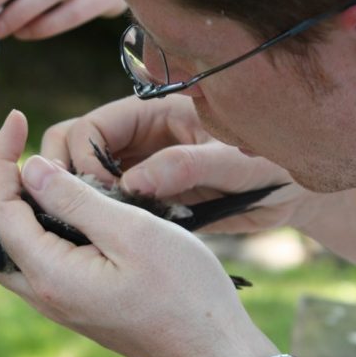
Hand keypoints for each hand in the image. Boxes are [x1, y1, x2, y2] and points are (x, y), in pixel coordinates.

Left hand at [0, 110, 279, 356]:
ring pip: (15, 248)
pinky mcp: (78, 304)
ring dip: (21, 205)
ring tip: (45, 169)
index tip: (17, 118)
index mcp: (50, 275)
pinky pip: (40, 261)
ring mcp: (60, 303)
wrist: (213, 348)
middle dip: (3, 182)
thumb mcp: (132, 231)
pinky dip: (42, 226)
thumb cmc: (185, 291)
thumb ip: (75, 200)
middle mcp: (45, 294)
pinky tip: (70, 206)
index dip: (1, 157)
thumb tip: (31, 169)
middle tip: (22, 145)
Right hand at [41, 95, 316, 233]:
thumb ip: (189, 164)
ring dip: (81, 203)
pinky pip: (107, 209)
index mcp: (152, 114)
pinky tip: (110, 242)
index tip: (100, 193)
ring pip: (83, 181)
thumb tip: (133, 182)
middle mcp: (136, 140)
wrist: (288, 194)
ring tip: (97, 231)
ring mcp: (136, 170)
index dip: (82, 158)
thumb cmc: (271, 164)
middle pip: (73, 149)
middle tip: (85, 213)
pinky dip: (101, 223)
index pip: (91, 127)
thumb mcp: (237, 160)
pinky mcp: (144, 200)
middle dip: (67, 178)